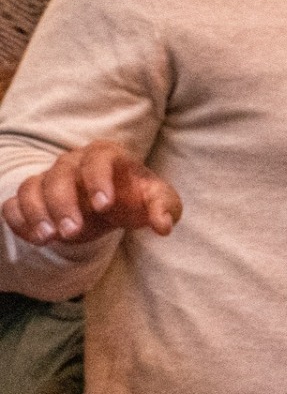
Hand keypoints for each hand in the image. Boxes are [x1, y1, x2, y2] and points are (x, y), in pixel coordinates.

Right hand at [2, 141, 180, 245]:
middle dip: (64, 204)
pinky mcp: (33, 197)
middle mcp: (73, 162)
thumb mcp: (157, 200)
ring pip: (31, 187)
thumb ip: (164, 208)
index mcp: (106, 155)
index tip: (104, 206)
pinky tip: (35, 238)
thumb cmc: (136, 198)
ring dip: (37, 213)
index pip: (98, 159)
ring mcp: (49, 178)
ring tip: (48, 238)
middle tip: (73, 232)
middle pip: (59, 175)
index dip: (99, 180)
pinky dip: (19, 220)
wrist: (113, 205)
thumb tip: (163, 226)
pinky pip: (14, 204)